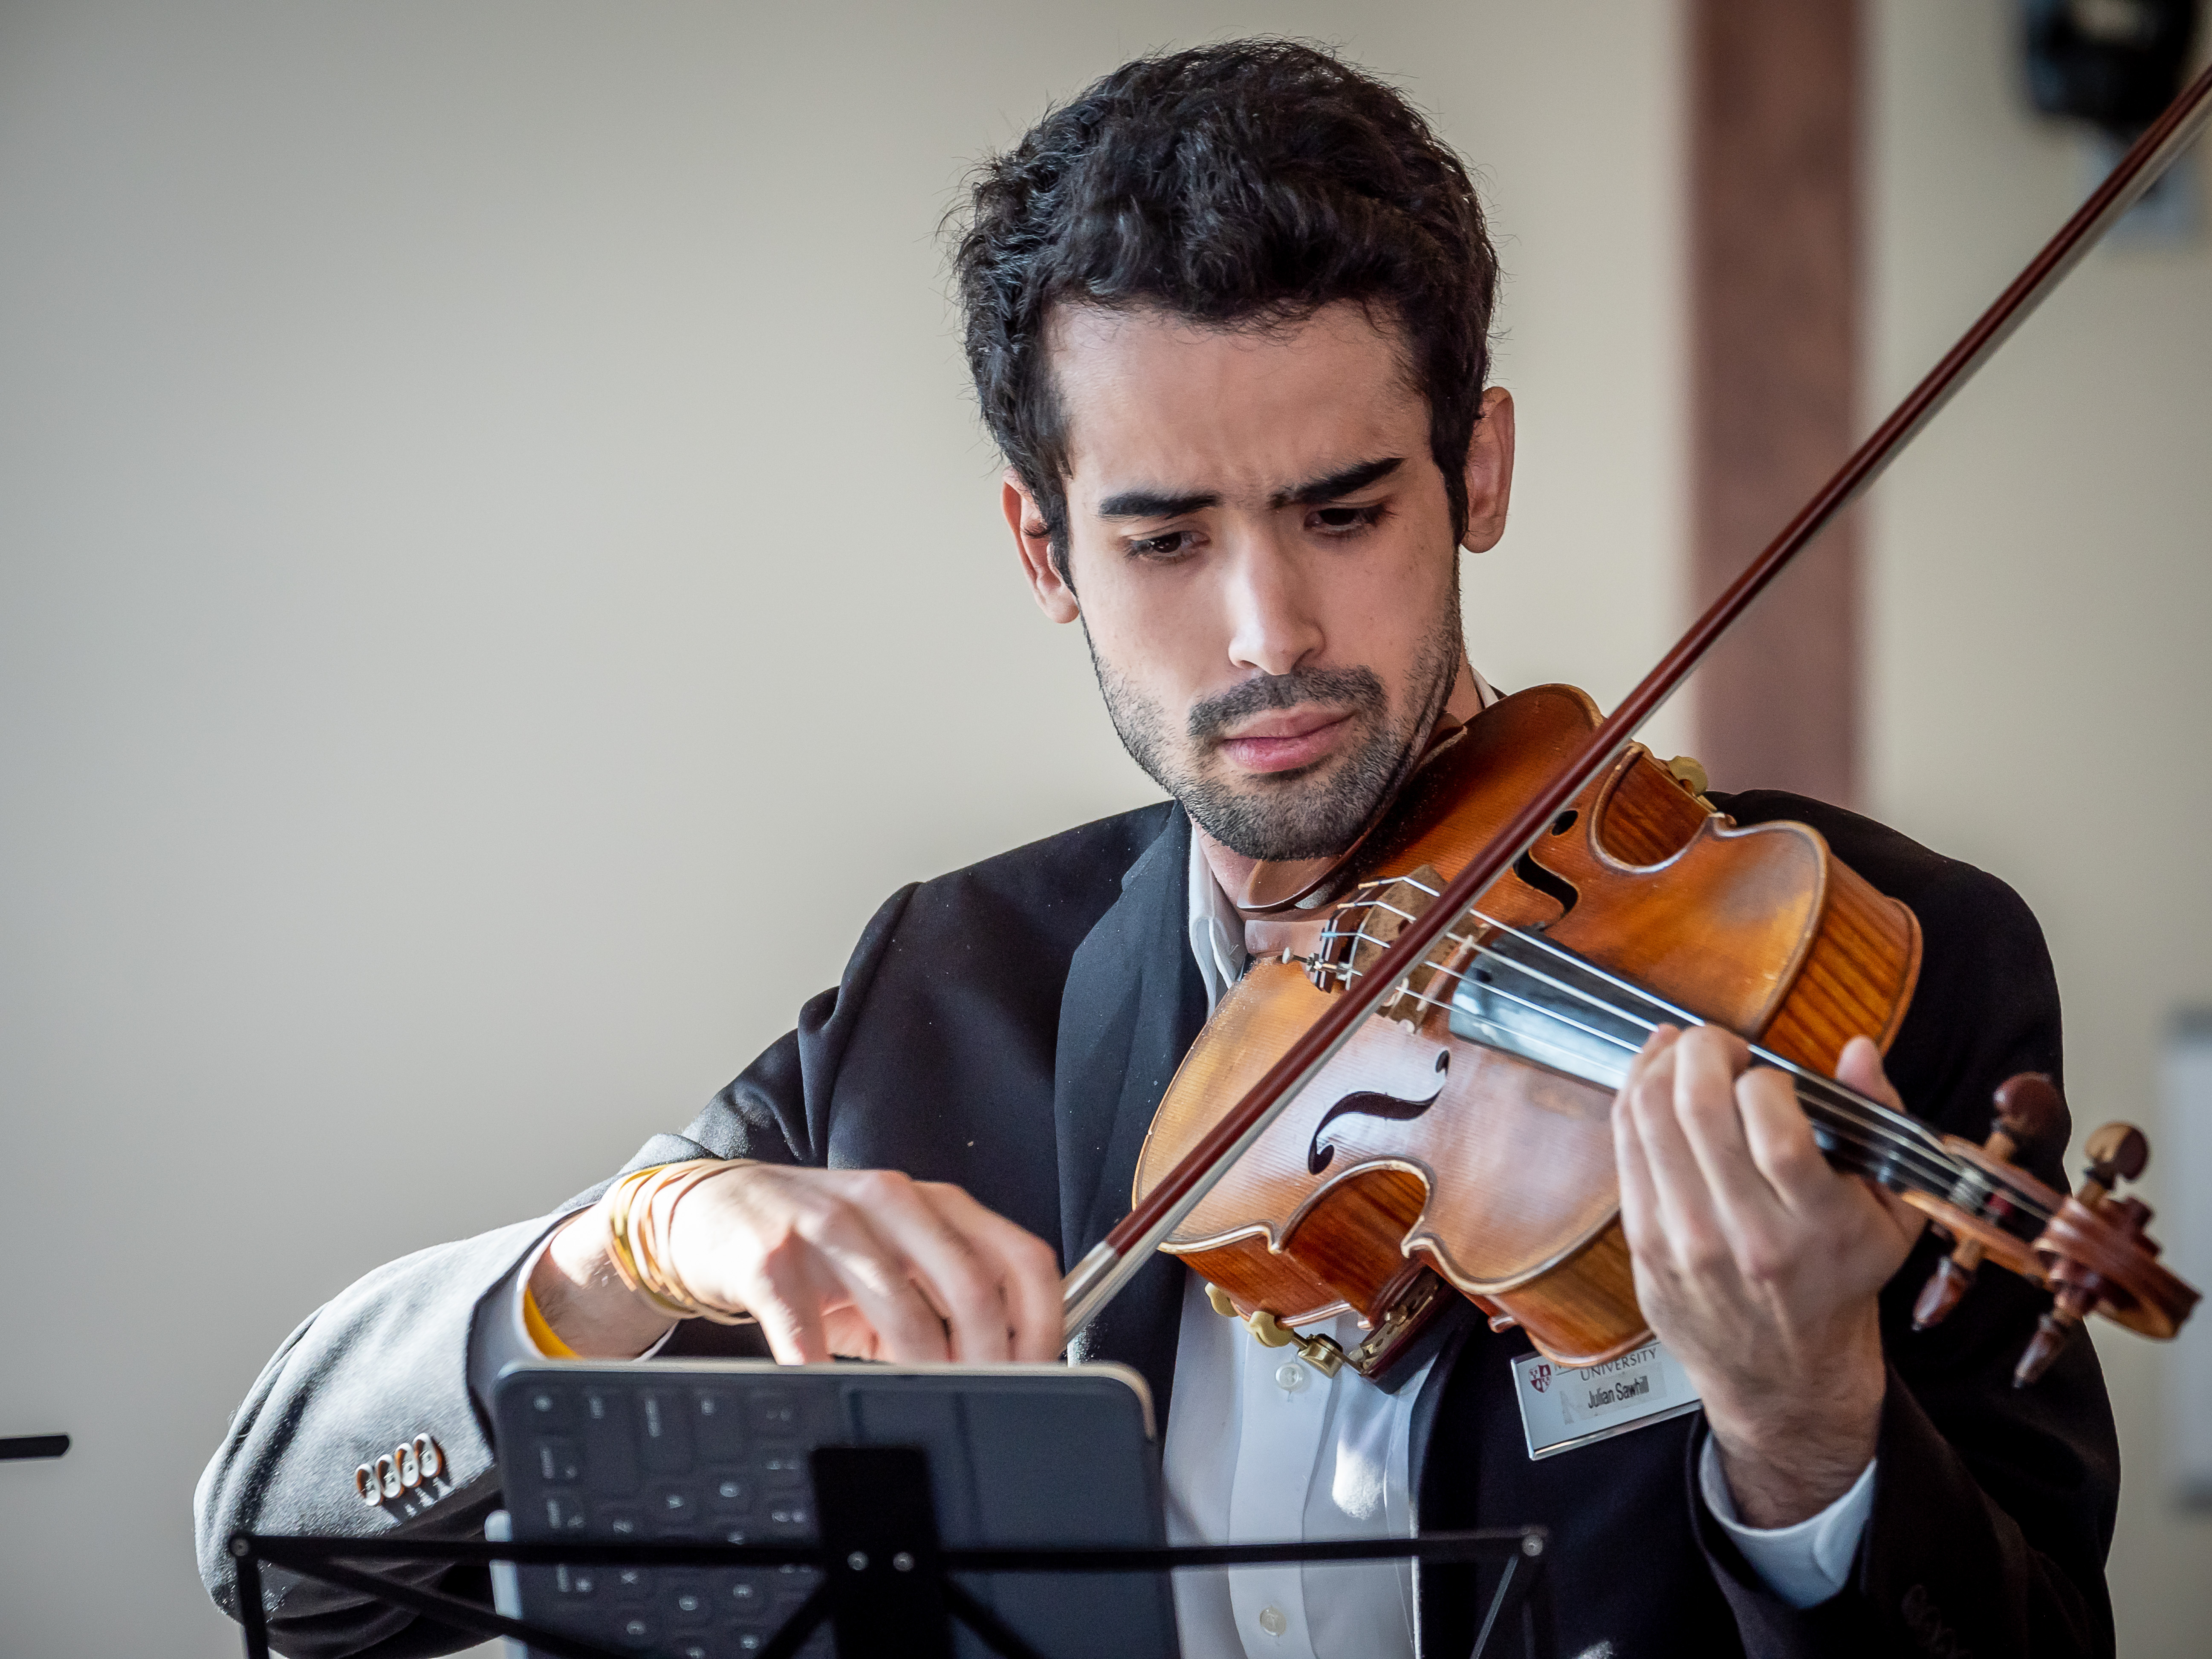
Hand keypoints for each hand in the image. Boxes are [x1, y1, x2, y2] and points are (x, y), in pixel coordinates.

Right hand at [535, 1164, 1064, 1365]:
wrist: (710, 1211)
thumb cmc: (814, 1244)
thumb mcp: (891, 1262)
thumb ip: (945, 1302)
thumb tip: (1007, 1366)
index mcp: (935, 1204)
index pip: (1020, 1256)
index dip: (1042, 1320)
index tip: (1038, 1367)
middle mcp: (891, 1202)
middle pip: (971, 1284)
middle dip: (989, 1357)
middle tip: (983, 1397)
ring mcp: (830, 1223)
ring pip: (902, 1307)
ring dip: (922, 1370)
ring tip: (921, 1401)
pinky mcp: (771, 1255)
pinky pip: (807, 1324)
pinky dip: (824, 1370)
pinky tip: (829, 1390)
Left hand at [1612, 1026, 1924, 1525]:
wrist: (1785, 1378)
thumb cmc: (1838, 1284)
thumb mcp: (1891, 1215)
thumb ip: (1879, 1123)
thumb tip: (1858, 1050)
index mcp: (1817, 1228)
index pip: (1775, 1128)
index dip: (1766, 1079)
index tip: (1772, 1076)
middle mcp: (1746, 1236)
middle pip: (1698, 1111)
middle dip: (1704, 1050)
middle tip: (1719, 1042)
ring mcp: (1686, 1241)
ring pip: (1649, 1121)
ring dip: (1661, 1065)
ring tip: (1684, 1050)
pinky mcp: (1643, 1244)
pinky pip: (1624, 1150)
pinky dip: (1633, 1099)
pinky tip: (1652, 1078)